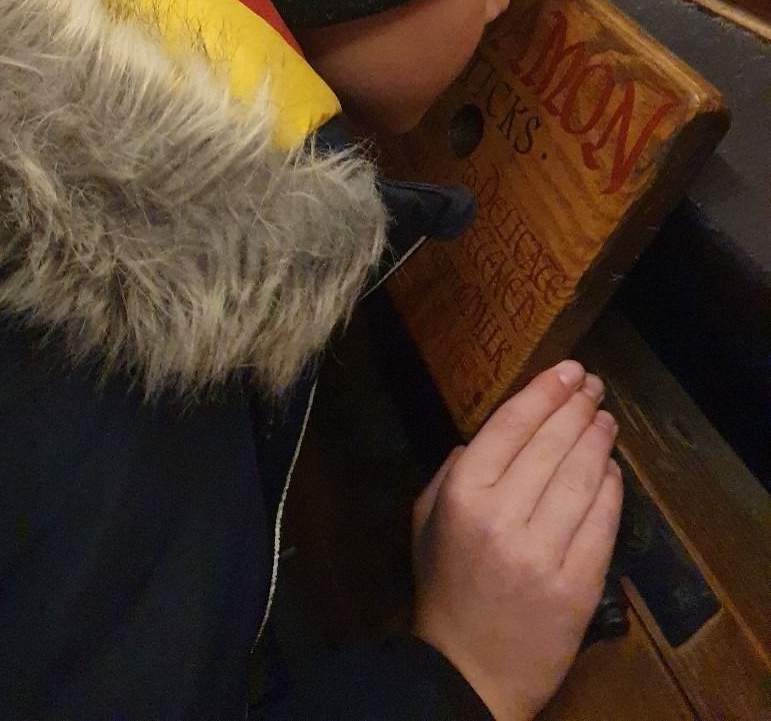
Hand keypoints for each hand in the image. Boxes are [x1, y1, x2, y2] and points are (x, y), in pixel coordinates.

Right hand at [411, 361, 622, 720]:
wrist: (469, 670)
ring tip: (606, 418)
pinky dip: (612, 489)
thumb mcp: (427, 518)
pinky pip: (602, 523)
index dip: (544, 392)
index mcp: (463, 495)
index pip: (511, 426)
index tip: (568, 370)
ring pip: (582, 478)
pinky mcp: (577, 585)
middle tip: (593, 385)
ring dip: (599, 441)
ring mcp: (543, 553)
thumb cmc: (445, 586)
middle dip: (577, 407)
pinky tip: (613, 469)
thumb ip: (452, 470)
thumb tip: (486, 433)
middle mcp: (502, 517)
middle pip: (552, 445)